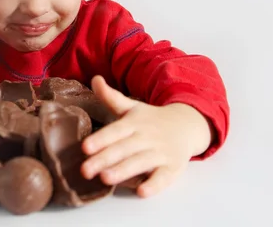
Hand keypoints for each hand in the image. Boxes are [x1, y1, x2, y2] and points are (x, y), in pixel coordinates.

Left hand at [81, 76, 211, 197]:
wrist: (187, 125)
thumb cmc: (151, 120)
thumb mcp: (131, 107)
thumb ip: (111, 97)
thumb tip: (95, 79)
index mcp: (134, 123)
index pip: (115, 131)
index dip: (100, 139)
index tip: (85, 147)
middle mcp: (146, 137)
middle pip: (123, 149)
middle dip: (104, 159)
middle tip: (85, 170)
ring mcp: (160, 153)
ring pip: (140, 163)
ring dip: (123, 171)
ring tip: (105, 178)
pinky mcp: (172, 168)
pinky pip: (163, 178)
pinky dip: (154, 185)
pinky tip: (141, 192)